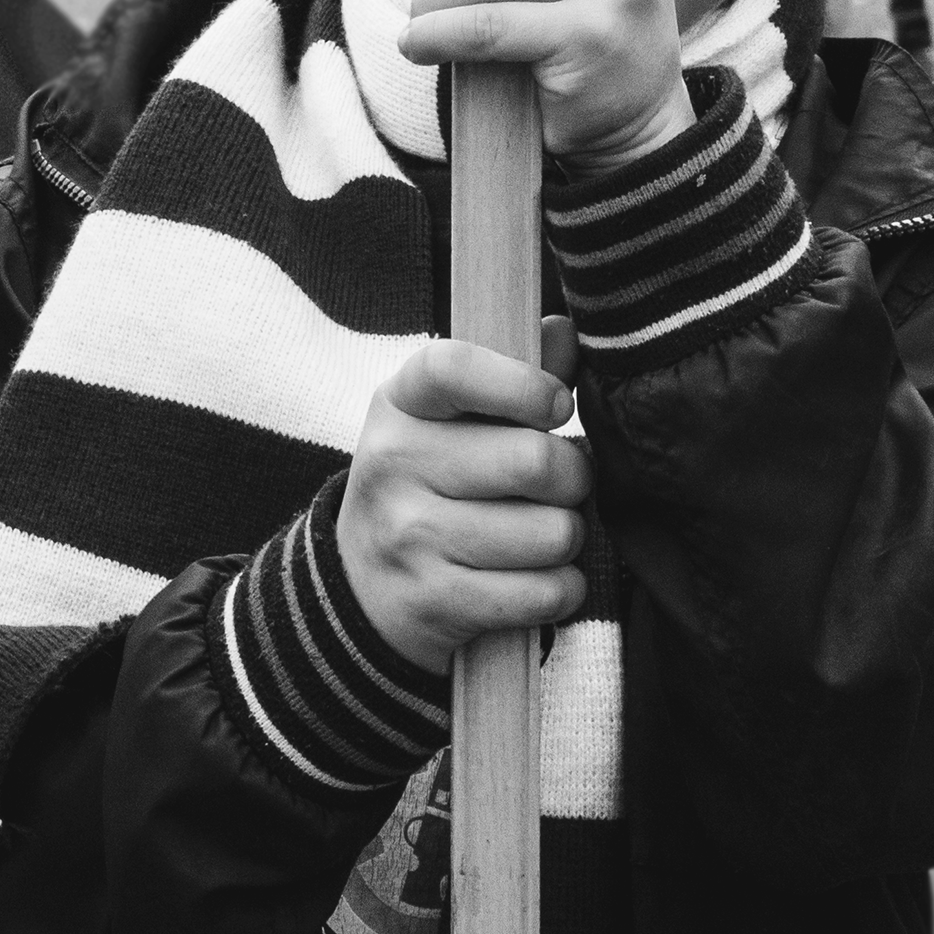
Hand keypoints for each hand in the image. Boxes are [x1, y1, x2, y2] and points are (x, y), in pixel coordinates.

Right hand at [337, 323, 590, 676]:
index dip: (521, 382)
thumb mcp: (445, 421)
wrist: (360, 585)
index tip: (557, 404)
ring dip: (568, 538)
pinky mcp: (437, 601)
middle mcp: (395, 465)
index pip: (452, 367)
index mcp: (400, 405)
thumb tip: (561, 332)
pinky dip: (562, 589)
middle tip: (560, 485)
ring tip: (541, 535)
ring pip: (553, 533)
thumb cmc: (427, 484)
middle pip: (535, 460)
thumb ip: (509, 376)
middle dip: (573, 477)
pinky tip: (538, 579)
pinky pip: (544, 593)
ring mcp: (411, 536)